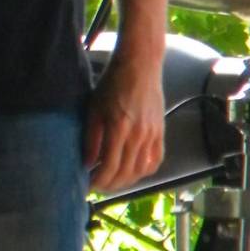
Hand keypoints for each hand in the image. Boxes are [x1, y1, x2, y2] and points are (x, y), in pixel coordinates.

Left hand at [82, 53, 164, 193]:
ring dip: (126, 181)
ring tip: (113, 181)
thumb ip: (91, 138)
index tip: (88, 185)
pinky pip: (155, 161)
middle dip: (110, 184)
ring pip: (141, 171)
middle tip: (98, 186)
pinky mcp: (161, 132)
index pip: (109, 167)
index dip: (98, 181)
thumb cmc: (112, 82)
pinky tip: (133, 172)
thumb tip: (88, 164)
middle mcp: (138, 135)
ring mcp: (152, 135)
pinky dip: (144, 171)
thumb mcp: (95, 106)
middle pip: (125, 173)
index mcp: (119, 128)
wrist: (140, 65)